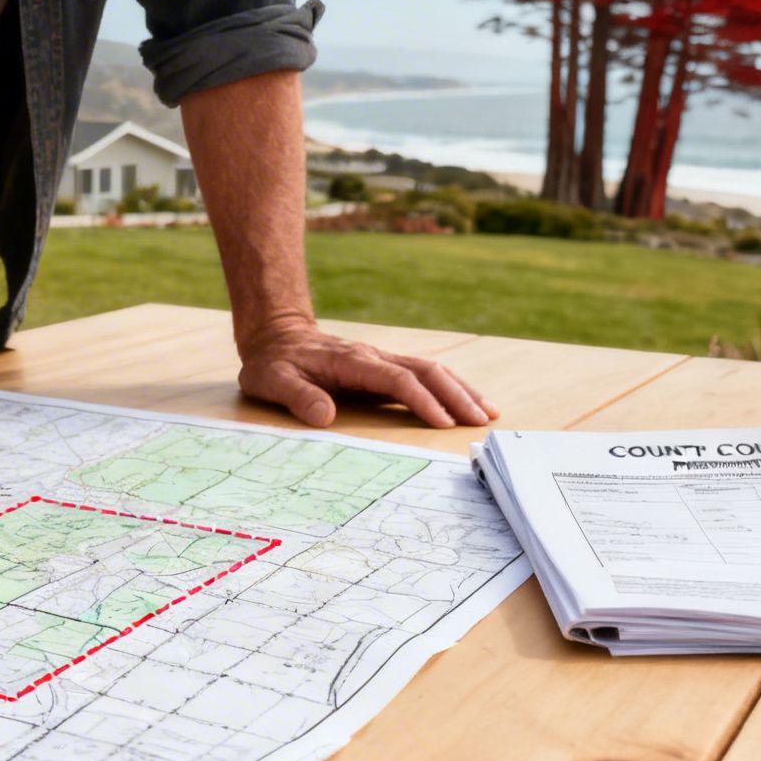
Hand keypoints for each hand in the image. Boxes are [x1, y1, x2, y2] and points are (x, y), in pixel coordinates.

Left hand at [238, 319, 496, 428]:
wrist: (277, 337)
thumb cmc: (274, 363)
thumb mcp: (272, 381)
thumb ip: (297, 397)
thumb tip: (323, 416)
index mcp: (352, 362)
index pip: (396, 380)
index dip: (421, 401)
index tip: (443, 423)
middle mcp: (374, 358)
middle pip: (426, 372)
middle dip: (456, 396)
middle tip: (480, 422)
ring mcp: (382, 360)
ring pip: (431, 370)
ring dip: (460, 390)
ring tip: (487, 413)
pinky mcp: (384, 368)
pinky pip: (424, 376)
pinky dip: (450, 388)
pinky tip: (466, 402)